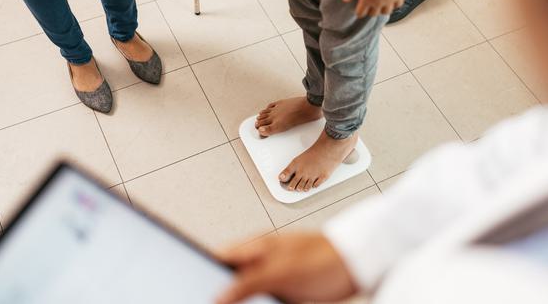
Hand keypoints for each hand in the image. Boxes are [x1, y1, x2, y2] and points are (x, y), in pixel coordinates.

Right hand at [216, 232, 356, 303]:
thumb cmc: (324, 257)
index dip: (202, 268)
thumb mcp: (282, 270)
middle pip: (228, 279)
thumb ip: (249, 281)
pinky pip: (262, 303)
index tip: (189, 283)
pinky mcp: (284, 293)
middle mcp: (260, 262)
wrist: (358, 266)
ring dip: (236, 302)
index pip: (219, 258)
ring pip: (244, 294)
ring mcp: (272, 278)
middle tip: (205, 301)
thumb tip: (218, 295)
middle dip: (218, 292)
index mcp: (255, 249)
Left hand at [342, 0, 409, 17]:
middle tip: (368, 5)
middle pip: (373, 14)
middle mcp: (379, 3)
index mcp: (367, 0)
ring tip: (380, 4)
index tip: (358, 8)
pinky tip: (392, 0)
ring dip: (382, 10)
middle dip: (370, 10)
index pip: (360, 13)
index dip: (358, 11)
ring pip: (386, 12)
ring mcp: (390, 1)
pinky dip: (394, 4)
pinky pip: (397, 5)